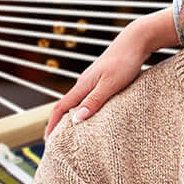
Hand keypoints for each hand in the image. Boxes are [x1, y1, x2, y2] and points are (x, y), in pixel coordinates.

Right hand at [45, 8, 174, 136]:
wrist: (135, 40)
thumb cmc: (125, 62)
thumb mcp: (110, 85)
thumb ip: (94, 102)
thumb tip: (75, 120)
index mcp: (82, 85)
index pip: (60, 108)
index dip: (52, 125)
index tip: (48, 142)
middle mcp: (84, 83)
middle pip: (65, 106)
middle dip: (59, 124)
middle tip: (58, 142)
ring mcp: (92, 80)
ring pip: (77, 102)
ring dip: (72, 117)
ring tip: (73, 134)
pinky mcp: (102, 79)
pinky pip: (88, 97)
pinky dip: (84, 109)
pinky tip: (92, 115)